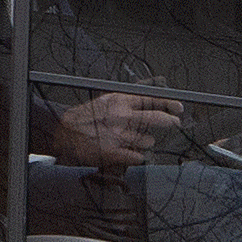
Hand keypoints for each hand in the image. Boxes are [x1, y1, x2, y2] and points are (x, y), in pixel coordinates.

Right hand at [51, 90, 182, 169]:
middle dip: (169, 122)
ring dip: (146, 142)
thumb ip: (132, 95)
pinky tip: (130, 153)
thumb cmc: (86, 116)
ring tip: (135, 140)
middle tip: (176, 123)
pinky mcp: (113, 153)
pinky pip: (137, 157)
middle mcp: (120, 117)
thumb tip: (157, 83)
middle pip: (156, 119)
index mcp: (119, 102)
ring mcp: (117, 136)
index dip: (169, 104)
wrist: (62, 131)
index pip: (151, 99)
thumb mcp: (109, 98)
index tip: (179, 107)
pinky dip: (137, 156)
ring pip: (147, 141)